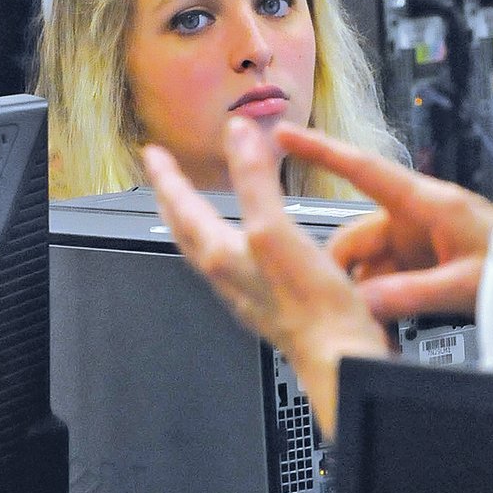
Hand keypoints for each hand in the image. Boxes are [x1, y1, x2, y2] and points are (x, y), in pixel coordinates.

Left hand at [143, 117, 388, 438]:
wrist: (339, 358)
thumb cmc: (309, 304)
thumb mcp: (274, 229)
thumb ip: (254, 181)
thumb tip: (238, 134)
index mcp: (223, 255)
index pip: (182, 208)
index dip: (167, 177)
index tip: (153, 153)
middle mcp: (228, 275)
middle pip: (186, 233)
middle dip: (173, 201)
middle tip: (164, 177)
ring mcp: (248, 290)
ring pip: (208, 249)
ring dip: (196, 222)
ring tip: (197, 204)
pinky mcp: (271, 301)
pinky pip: (237, 261)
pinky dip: (230, 238)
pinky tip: (249, 241)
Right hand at [274, 122, 492, 320]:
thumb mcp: (467, 281)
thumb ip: (416, 292)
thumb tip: (365, 302)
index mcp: (426, 202)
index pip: (362, 169)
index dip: (320, 150)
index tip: (285, 134)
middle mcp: (417, 214)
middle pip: (358, 233)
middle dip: (343, 269)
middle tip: (336, 304)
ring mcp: (419, 236)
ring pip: (370, 259)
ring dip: (365, 289)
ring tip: (370, 325)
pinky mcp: (424, 257)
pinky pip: (387, 274)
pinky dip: (381, 297)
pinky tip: (385, 325)